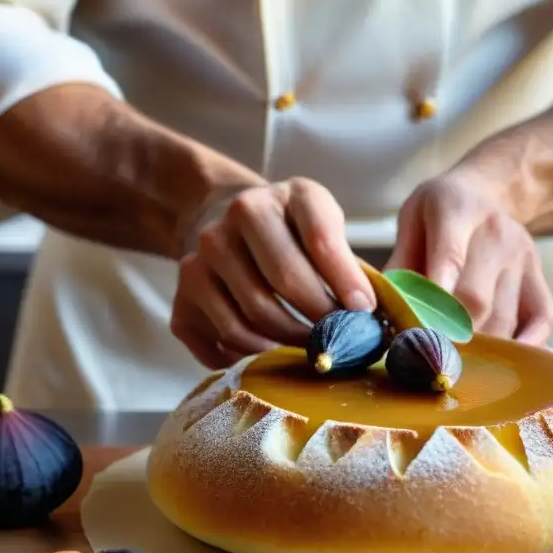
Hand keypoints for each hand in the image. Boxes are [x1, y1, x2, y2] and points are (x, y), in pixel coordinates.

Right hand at [170, 177, 376, 368]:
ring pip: (251, 317)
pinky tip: (267, 355)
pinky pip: (219, 341)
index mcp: (285, 195)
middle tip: (340, 341)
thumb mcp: (323, 226)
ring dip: (287, 343)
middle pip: (284, 280)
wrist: (222, 219)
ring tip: (309, 350)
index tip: (365, 312)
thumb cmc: (290, 232)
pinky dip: (248, 357)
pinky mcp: (181, 295)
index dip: (346, 282)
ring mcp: (202, 255)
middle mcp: (237, 217)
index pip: (321, 240)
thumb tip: (370, 321)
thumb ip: (347, 264)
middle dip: (320, 319)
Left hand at [385, 172, 552, 344]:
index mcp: (457, 210)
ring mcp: (524, 257)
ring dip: (478, 347)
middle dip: (448, 334)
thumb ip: (399, 264)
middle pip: (476, 300)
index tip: (420, 329)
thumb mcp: (411, 220)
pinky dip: (524, 347)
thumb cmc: (439, 213)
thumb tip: (384, 312)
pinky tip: (499, 359)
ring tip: (453, 360)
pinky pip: (542, 321)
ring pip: (504, 319)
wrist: (489, 191)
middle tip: (426, 355)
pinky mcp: (540, 277)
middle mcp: (497, 233)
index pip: (450, 257)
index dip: (436, 298)